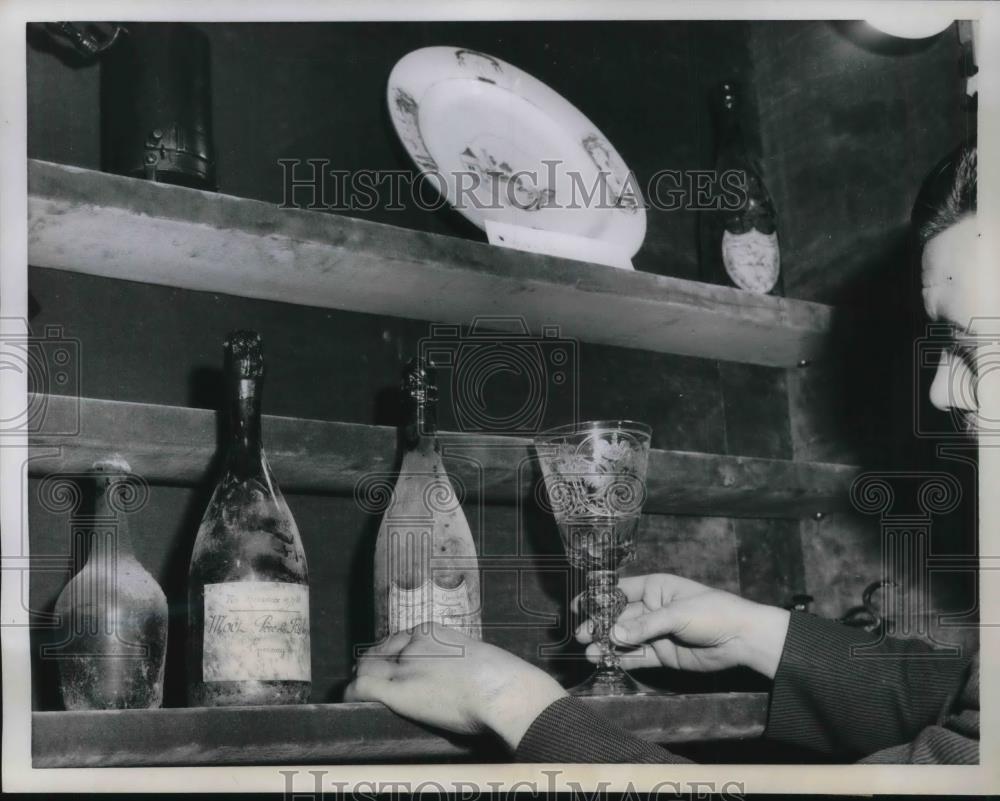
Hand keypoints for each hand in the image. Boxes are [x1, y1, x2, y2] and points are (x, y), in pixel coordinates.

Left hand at [344, 623, 566, 749]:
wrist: (502, 690)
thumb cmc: (501, 680)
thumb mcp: (476, 657)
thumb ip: (457, 661)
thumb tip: (457, 677)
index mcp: (434, 632)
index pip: (399, 639)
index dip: (389, 654)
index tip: (389, 664)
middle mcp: (415, 643)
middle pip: (379, 651)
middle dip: (371, 664)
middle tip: (367, 678)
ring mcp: (405, 665)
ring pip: (367, 667)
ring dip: (361, 679)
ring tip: (357, 692)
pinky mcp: (398, 690)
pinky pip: (363, 687)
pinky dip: (352, 694)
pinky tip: (349, 702)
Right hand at [575, 573, 789, 678]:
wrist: (741, 639)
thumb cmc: (712, 613)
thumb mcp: (677, 614)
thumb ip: (645, 626)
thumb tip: (614, 634)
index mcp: (655, 588)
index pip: (620, 590)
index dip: (598, 597)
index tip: (579, 606)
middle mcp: (652, 609)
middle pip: (619, 617)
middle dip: (599, 626)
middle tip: (582, 635)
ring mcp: (656, 633)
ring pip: (625, 638)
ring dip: (607, 645)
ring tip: (589, 653)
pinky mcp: (663, 654)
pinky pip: (638, 656)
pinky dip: (622, 659)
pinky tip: (606, 661)